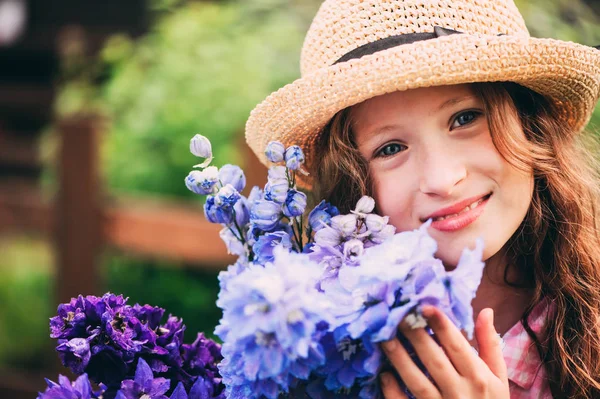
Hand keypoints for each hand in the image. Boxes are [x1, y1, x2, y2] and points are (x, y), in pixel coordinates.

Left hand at [380, 306, 508, 398]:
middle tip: (398, 316)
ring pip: (417, 382)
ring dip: (400, 359)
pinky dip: (393, 390)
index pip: (458, 347)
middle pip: (435, 361)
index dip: (442, 325)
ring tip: (385, 339)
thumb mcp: (497, 377)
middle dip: (416, 337)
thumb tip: (485, 311)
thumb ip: (490, 344)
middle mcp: (461, 393)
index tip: (425, 306)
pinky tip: (384, 374)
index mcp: (479, 378)